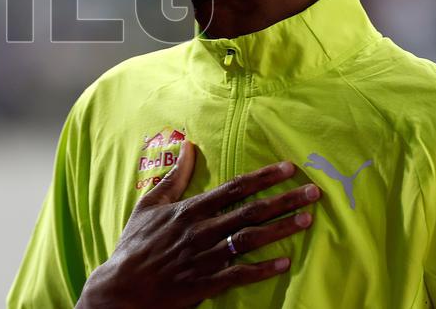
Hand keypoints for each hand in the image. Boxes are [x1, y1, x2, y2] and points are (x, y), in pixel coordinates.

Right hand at [76, 141, 319, 308]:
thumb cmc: (135, 244)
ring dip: (280, 229)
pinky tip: (284, 262)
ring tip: (306, 220)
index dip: (263, 177)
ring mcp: (206, 257)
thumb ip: (174, 178)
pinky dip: (262, 269)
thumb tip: (189, 147)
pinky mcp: (206, 283)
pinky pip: (240, 274)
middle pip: (250, 211)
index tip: (288, 168)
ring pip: (250, 239)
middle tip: (313, 192)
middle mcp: (202, 230)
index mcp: (190, 210)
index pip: (234, 188)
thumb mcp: (149, 204)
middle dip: (284, 200)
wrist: (122, 287)